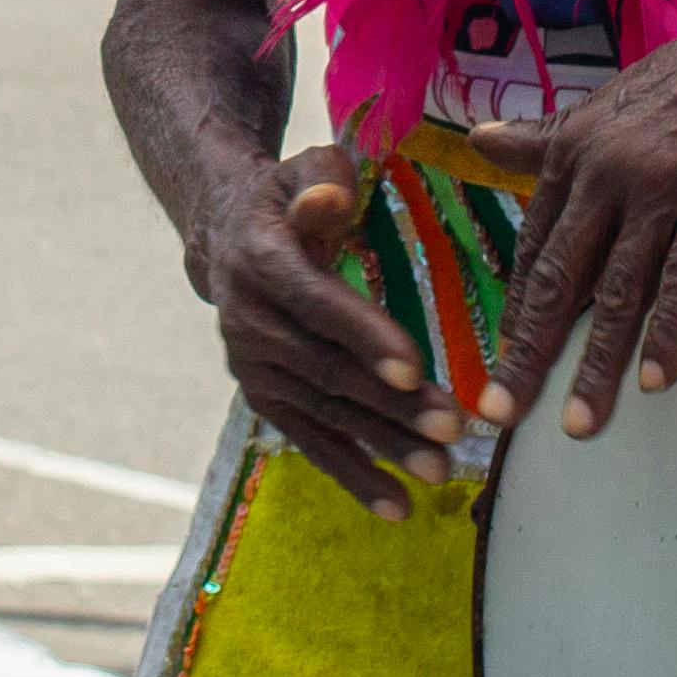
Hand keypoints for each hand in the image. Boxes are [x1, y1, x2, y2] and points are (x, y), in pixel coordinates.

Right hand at [192, 145, 454, 517]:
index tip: (415, 369)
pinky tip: (397, 507)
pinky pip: (310, 442)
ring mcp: (255, 367)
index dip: (364, 336)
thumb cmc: (286, 199)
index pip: (317, 303)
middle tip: (452, 427)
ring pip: (324, 413)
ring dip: (381, 445)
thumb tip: (331, 198)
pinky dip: (353, 476)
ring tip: (439, 469)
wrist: (224, 238)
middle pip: (327, 369)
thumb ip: (321, 177)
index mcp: (262, 262)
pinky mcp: (266, 397)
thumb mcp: (300, 169)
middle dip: (391, 404)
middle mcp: (250, 322)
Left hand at [468, 0, 676, 439]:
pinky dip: (670, 333)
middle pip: (559, 277)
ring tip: (580, 426)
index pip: (535, 247)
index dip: (517, 312)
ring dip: (596, 365)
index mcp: (575, 146)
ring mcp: (658, 180)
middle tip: (500, 414)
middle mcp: (604, 164)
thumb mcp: (618, 102)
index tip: (499, 366)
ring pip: (618, 289)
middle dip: (527, 353)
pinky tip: (658, 381)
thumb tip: (483, 139)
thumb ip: (552, 134)